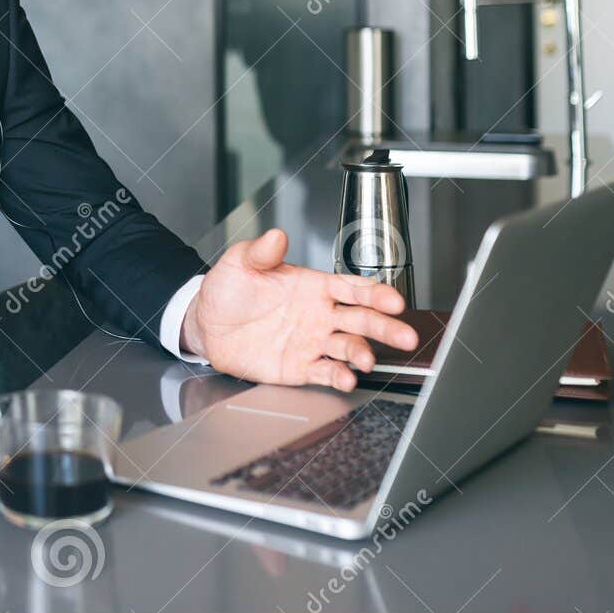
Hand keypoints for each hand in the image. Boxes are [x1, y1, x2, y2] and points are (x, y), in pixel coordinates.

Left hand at [180, 227, 417, 391]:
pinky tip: (345, 377)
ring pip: (348, 347)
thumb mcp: (241, 262)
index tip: (393, 300)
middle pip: (362, 319)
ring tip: (367, 359)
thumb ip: (261, 251)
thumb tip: (276, 235)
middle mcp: (320, 315)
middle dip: (385, 326)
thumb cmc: (229, 289)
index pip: (353, 288)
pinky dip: (338, 376)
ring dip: (362, 353)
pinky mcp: (299, 367)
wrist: (208, 324)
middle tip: (405, 334)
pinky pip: (325, 372)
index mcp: (314, 286)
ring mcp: (312, 342)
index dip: (375, 294)